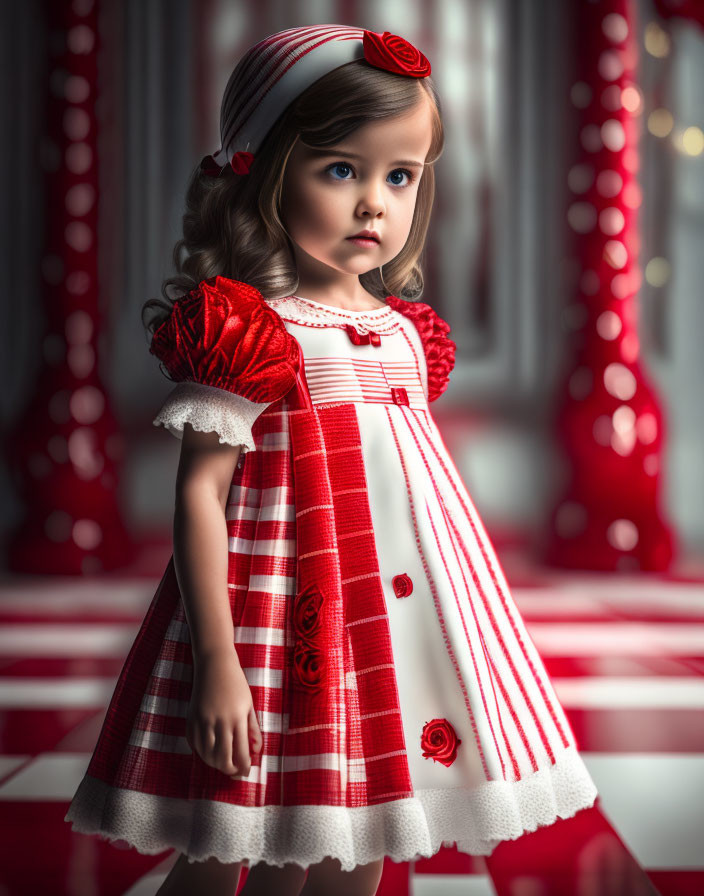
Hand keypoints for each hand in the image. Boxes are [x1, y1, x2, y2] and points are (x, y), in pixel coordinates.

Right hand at [185, 648, 262, 777]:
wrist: (214, 665)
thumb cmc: (235, 683)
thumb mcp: (249, 704)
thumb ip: (253, 729)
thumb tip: (256, 751)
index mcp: (237, 719)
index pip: (240, 753)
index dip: (244, 767)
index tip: (246, 771)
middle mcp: (219, 722)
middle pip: (222, 759)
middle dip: (229, 770)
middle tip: (234, 772)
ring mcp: (203, 721)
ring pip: (207, 755)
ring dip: (215, 764)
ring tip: (223, 764)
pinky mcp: (191, 719)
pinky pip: (195, 744)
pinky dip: (202, 753)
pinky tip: (209, 753)